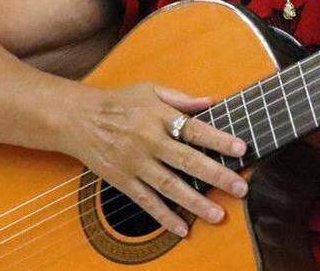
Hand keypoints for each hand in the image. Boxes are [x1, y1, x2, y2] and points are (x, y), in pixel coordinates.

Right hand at [66, 83, 248, 236]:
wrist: (77, 119)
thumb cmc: (119, 102)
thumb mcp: (150, 90)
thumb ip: (181, 98)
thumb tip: (211, 101)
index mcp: (158, 116)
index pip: (194, 129)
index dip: (218, 139)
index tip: (242, 148)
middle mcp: (148, 141)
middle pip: (186, 161)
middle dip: (216, 175)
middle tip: (240, 188)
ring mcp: (135, 163)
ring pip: (169, 186)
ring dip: (195, 202)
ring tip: (218, 214)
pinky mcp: (122, 181)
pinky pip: (145, 201)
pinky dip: (164, 216)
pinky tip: (181, 229)